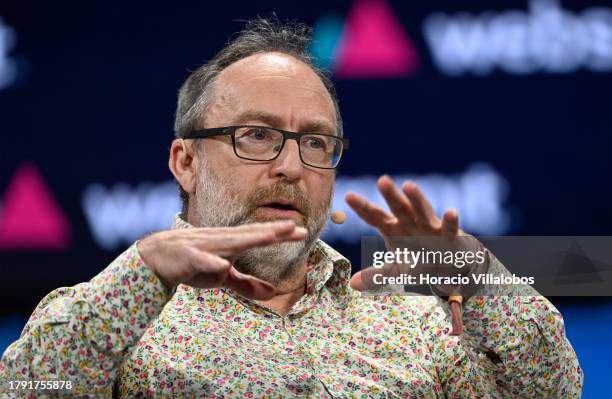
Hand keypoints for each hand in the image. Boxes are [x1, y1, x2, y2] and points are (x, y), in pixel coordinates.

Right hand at [137, 220, 306, 299]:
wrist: (157, 257)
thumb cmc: (194, 263)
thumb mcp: (223, 277)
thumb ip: (246, 284)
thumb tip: (273, 293)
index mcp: (232, 243)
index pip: (260, 236)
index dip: (281, 234)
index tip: (304, 231)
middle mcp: (222, 240)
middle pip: (251, 235)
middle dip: (272, 230)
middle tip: (295, 226)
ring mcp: (206, 247)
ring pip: (231, 243)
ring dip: (250, 239)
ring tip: (270, 235)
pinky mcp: (189, 258)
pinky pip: (202, 260)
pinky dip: (212, 262)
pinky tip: (223, 264)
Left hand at [346, 175, 485, 295]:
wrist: (450, 265)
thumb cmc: (419, 261)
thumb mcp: (397, 270)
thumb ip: (376, 276)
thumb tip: (351, 284)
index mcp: (394, 228)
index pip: (375, 216)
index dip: (363, 207)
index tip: (349, 196)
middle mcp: (410, 223)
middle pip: (399, 207)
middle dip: (391, 195)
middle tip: (382, 180)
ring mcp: (430, 227)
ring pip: (422, 211)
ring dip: (416, 199)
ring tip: (408, 185)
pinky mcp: (450, 236)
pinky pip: (450, 228)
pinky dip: (450, 221)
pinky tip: (451, 212)